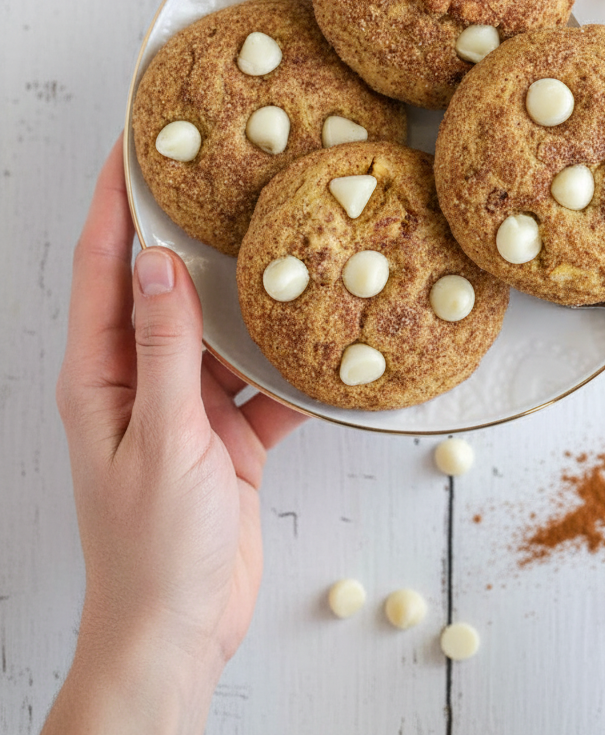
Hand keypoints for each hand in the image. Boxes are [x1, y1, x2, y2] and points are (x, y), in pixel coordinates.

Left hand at [45, 139, 303, 734]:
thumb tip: (158, 259)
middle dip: (190, 230)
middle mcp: (141, 378)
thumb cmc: (150, 548)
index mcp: (102, 374)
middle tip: (228, 172)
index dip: (114, 200)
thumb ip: (167, 347)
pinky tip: (330, 338)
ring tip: (289, 236)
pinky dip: (292, 366)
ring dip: (250, 295)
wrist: (177, 635)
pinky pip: (263, 385)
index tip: (135, 141)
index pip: (102, 264)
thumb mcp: (162, 438)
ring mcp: (187, 407)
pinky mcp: (228, 437)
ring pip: (220, 330)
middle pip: (164, 286)